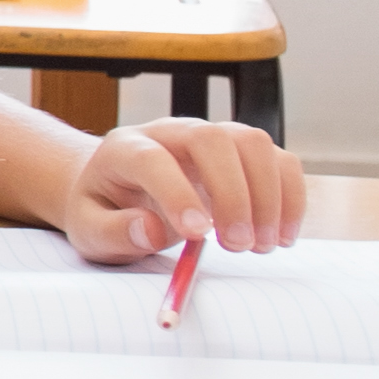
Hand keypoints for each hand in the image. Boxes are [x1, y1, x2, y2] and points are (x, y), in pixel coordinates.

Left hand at [57, 119, 302, 264]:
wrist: (117, 189)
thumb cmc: (103, 210)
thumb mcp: (89, 229)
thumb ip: (113, 231)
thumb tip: (149, 229)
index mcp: (125, 148)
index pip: (153, 159)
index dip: (176, 193)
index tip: (197, 235)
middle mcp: (170, 132)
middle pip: (211, 139)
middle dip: (232, 194)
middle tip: (238, 246)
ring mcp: (209, 136)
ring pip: (252, 142)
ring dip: (267, 196)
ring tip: (262, 246)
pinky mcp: (239, 152)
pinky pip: (277, 159)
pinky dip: (289, 196)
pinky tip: (282, 235)